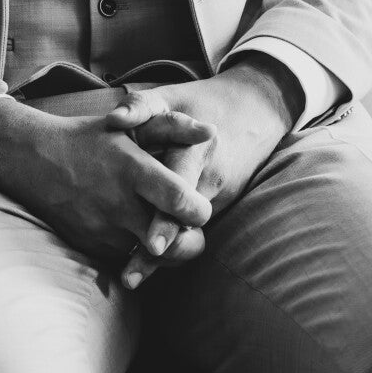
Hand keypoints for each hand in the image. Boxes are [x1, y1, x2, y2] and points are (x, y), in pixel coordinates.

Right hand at [0, 98, 216, 263]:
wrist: (31, 160)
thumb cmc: (88, 139)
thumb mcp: (129, 127)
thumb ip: (173, 128)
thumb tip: (212, 132)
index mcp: (133, 171)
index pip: (181, 202)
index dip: (199, 210)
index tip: (198, 206)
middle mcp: (119, 205)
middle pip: (176, 242)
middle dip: (191, 238)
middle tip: (188, 224)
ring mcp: (103, 230)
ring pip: (153, 255)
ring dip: (164, 245)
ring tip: (160, 223)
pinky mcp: (92, 246)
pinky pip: (127, 258)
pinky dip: (135, 247)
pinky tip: (131, 227)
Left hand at [108, 58, 301, 288]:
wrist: (257, 109)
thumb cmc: (200, 100)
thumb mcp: (170, 94)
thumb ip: (141, 107)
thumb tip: (114, 120)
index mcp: (197, 148)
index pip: (180, 188)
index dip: (166, 217)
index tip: (150, 244)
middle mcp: (209, 175)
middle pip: (183, 218)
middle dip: (161, 246)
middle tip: (132, 274)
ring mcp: (215, 192)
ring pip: (188, 228)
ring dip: (163, 253)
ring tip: (130, 277)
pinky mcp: (216, 201)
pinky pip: (191, 225)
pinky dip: (171, 244)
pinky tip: (145, 267)